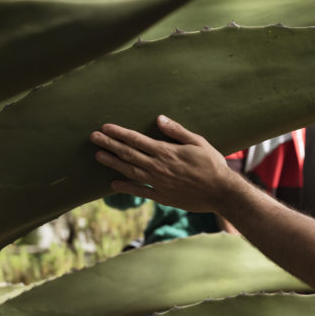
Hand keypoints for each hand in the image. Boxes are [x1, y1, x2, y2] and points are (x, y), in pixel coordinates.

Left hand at [90, 115, 233, 212]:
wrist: (221, 192)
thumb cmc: (213, 165)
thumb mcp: (198, 142)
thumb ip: (177, 131)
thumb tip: (159, 119)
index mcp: (166, 152)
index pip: (136, 140)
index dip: (119, 133)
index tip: (105, 127)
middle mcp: (158, 167)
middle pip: (128, 154)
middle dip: (109, 144)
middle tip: (93, 137)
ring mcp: (158, 183)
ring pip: (130, 171)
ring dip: (113, 163)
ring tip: (98, 156)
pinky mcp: (162, 197)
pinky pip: (140, 191)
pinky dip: (126, 187)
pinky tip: (114, 184)